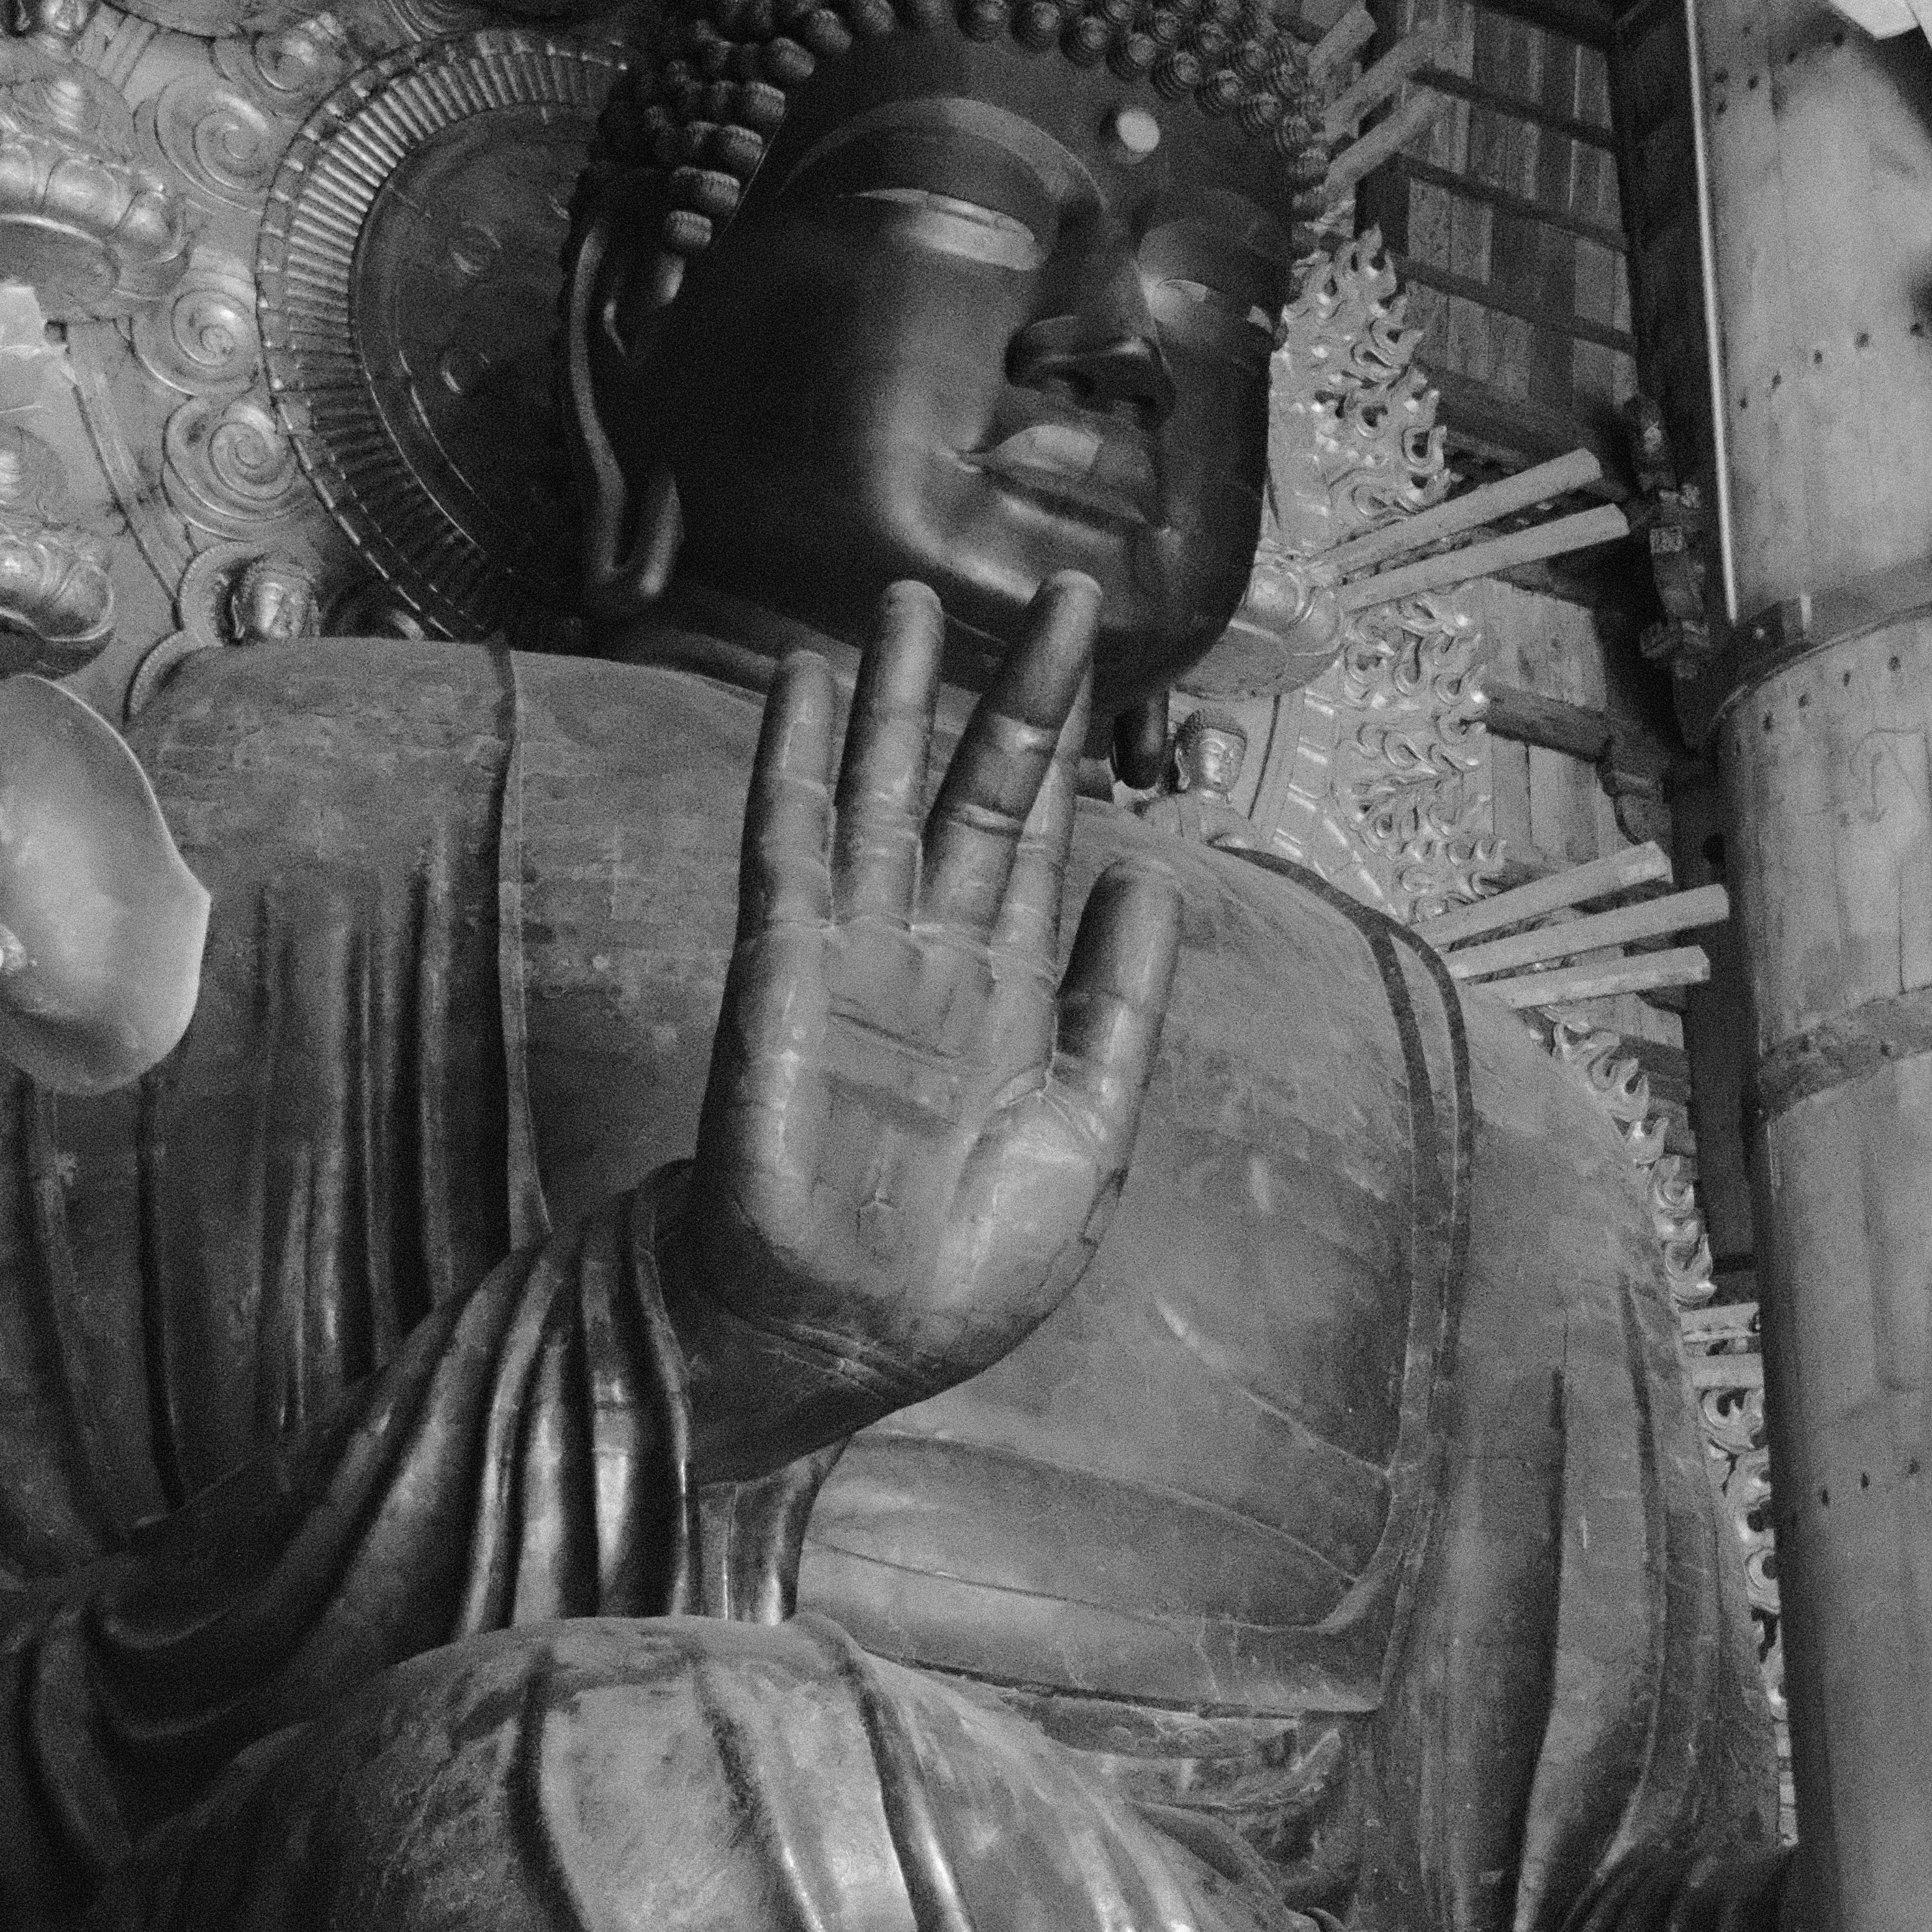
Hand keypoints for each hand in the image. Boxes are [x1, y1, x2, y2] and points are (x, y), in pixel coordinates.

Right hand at [682, 572, 1179, 1477]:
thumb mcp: (1083, 1139)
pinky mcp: (780, 969)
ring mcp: (854, 955)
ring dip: (892, 696)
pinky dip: (791, 759)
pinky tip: (801, 682)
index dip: (1069, 752)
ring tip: (907, 595)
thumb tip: (1151, 875)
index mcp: (1009, 997)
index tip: (1096, 653)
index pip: (1043, 843)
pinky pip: (786, 844)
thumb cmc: (959, 1272)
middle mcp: (933, 956)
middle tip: (1061, 590)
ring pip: (877, 793)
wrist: (842, 1342)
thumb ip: (1118, 1007)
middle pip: (976, 793)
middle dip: (1013, 694)